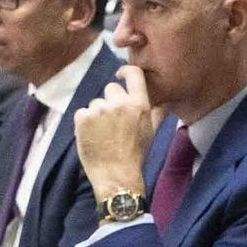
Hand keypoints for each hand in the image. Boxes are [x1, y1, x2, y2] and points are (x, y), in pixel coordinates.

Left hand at [75, 65, 159, 202]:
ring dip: (97, 115)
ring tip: (102, 134)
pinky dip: (84, 124)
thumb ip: (156, 112)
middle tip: (113, 122)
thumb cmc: (136, 154)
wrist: (117, 175)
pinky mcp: (83, 117)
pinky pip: (82, 113)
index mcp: (139, 104)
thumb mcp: (151, 131)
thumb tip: (165, 101)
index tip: (120, 75)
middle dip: (110, 101)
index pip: (133, 74)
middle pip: (110, 88)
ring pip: (95, 103)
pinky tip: (92, 136)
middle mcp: (120, 103)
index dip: (125, 71)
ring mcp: (99, 109)